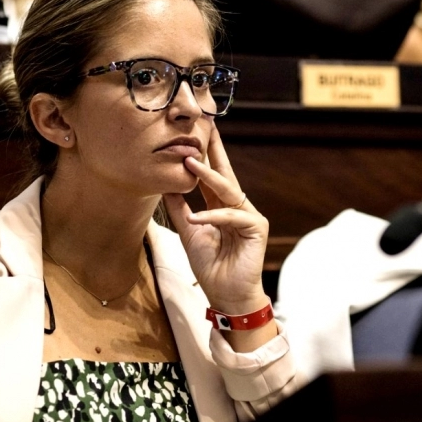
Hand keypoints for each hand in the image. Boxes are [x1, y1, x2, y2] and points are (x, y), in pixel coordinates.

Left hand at [162, 123, 270, 315]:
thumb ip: (179, 208)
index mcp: (222, 207)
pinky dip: (212, 216)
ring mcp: (249, 215)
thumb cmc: (211, 267)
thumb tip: (164, 185)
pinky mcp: (257, 227)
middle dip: (215, 150)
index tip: (196, 134)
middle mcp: (237, 206)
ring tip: (190, 163)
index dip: (204, 156)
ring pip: (228, 190)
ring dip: (208, 175)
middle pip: (224, 173)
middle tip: (207, 125)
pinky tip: (195, 218)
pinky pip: (232, 215)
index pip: (212, 176)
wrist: (227, 296)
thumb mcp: (188, 232)